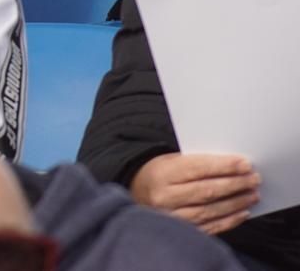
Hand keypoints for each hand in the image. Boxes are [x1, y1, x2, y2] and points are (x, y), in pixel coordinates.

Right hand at [130, 152, 259, 234]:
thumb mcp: (171, 161)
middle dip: (235, 184)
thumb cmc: (161, 174)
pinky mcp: (181, 231)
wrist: (138, 194)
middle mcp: (165, 197)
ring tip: (252, 194)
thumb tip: (233, 166)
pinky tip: (242, 212)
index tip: (245, 163)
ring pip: (210, 210)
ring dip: (236, 202)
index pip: (197, 168)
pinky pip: (210, 227)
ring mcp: (172, 216)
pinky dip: (229, 220)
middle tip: (254, 178)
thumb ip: (197, 163)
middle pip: (207, 190)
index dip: (224, 166)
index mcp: (162, 174)